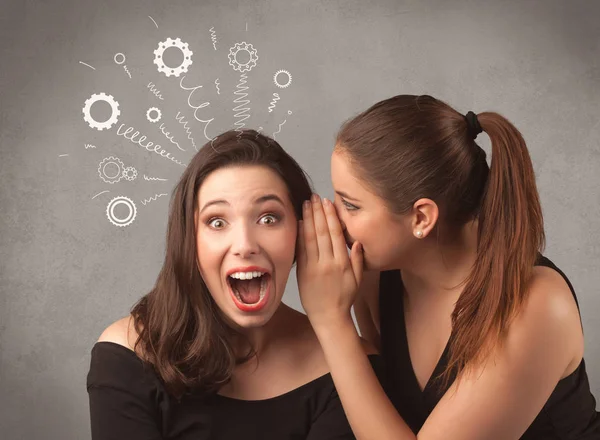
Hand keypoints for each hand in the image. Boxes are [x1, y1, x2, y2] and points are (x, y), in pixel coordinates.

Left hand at [296, 194, 363, 329]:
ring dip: (308, 219)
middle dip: (318, 212)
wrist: (328, 317)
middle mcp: (328, 263)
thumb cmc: (344, 298)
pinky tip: (300, 222)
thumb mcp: (357, 280)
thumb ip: (357, 260)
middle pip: (322, 232)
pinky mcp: (303, 272)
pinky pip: (301, 250)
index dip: (331, 216)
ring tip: (306, 204)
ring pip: (310, 238)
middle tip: (314, 197)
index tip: (328, 203)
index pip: (336, 234)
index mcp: (342, 263)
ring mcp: (314, 267)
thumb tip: (357, 241)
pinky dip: (300, 235)